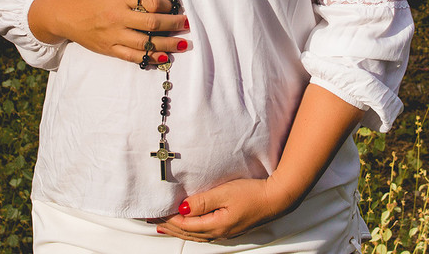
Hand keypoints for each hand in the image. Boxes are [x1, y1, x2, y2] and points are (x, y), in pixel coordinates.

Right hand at [27, 0, 189, 64]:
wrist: (67, 13)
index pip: (150, 2)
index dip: (166, 5)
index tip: (175, 5)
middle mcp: (117, 18)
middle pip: (151, 23)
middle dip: (173, 24)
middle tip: (186, 24)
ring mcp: (113, 36)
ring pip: (145, 43)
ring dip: (168, 44)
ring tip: (183, 43)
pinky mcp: (109, 49)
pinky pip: (133, 57)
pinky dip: (150, 58)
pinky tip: (164, 58)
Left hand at [154, 177, 296, 241]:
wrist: (276, 198)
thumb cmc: (252, 193)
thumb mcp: (224, 193)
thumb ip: (202, 202)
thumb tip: (182, 209)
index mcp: (215, 225)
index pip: (184, 224)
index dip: (167, 219)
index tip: (153, 213)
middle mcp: (218, 232)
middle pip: (187, 232)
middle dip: (169, 227)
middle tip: (152, 221)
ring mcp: (225, 232)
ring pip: (195, 235)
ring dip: (178, 230)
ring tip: (165, 227)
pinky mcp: (230, 227)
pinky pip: (204, 233)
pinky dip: (191, 230)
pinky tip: (190, 228)